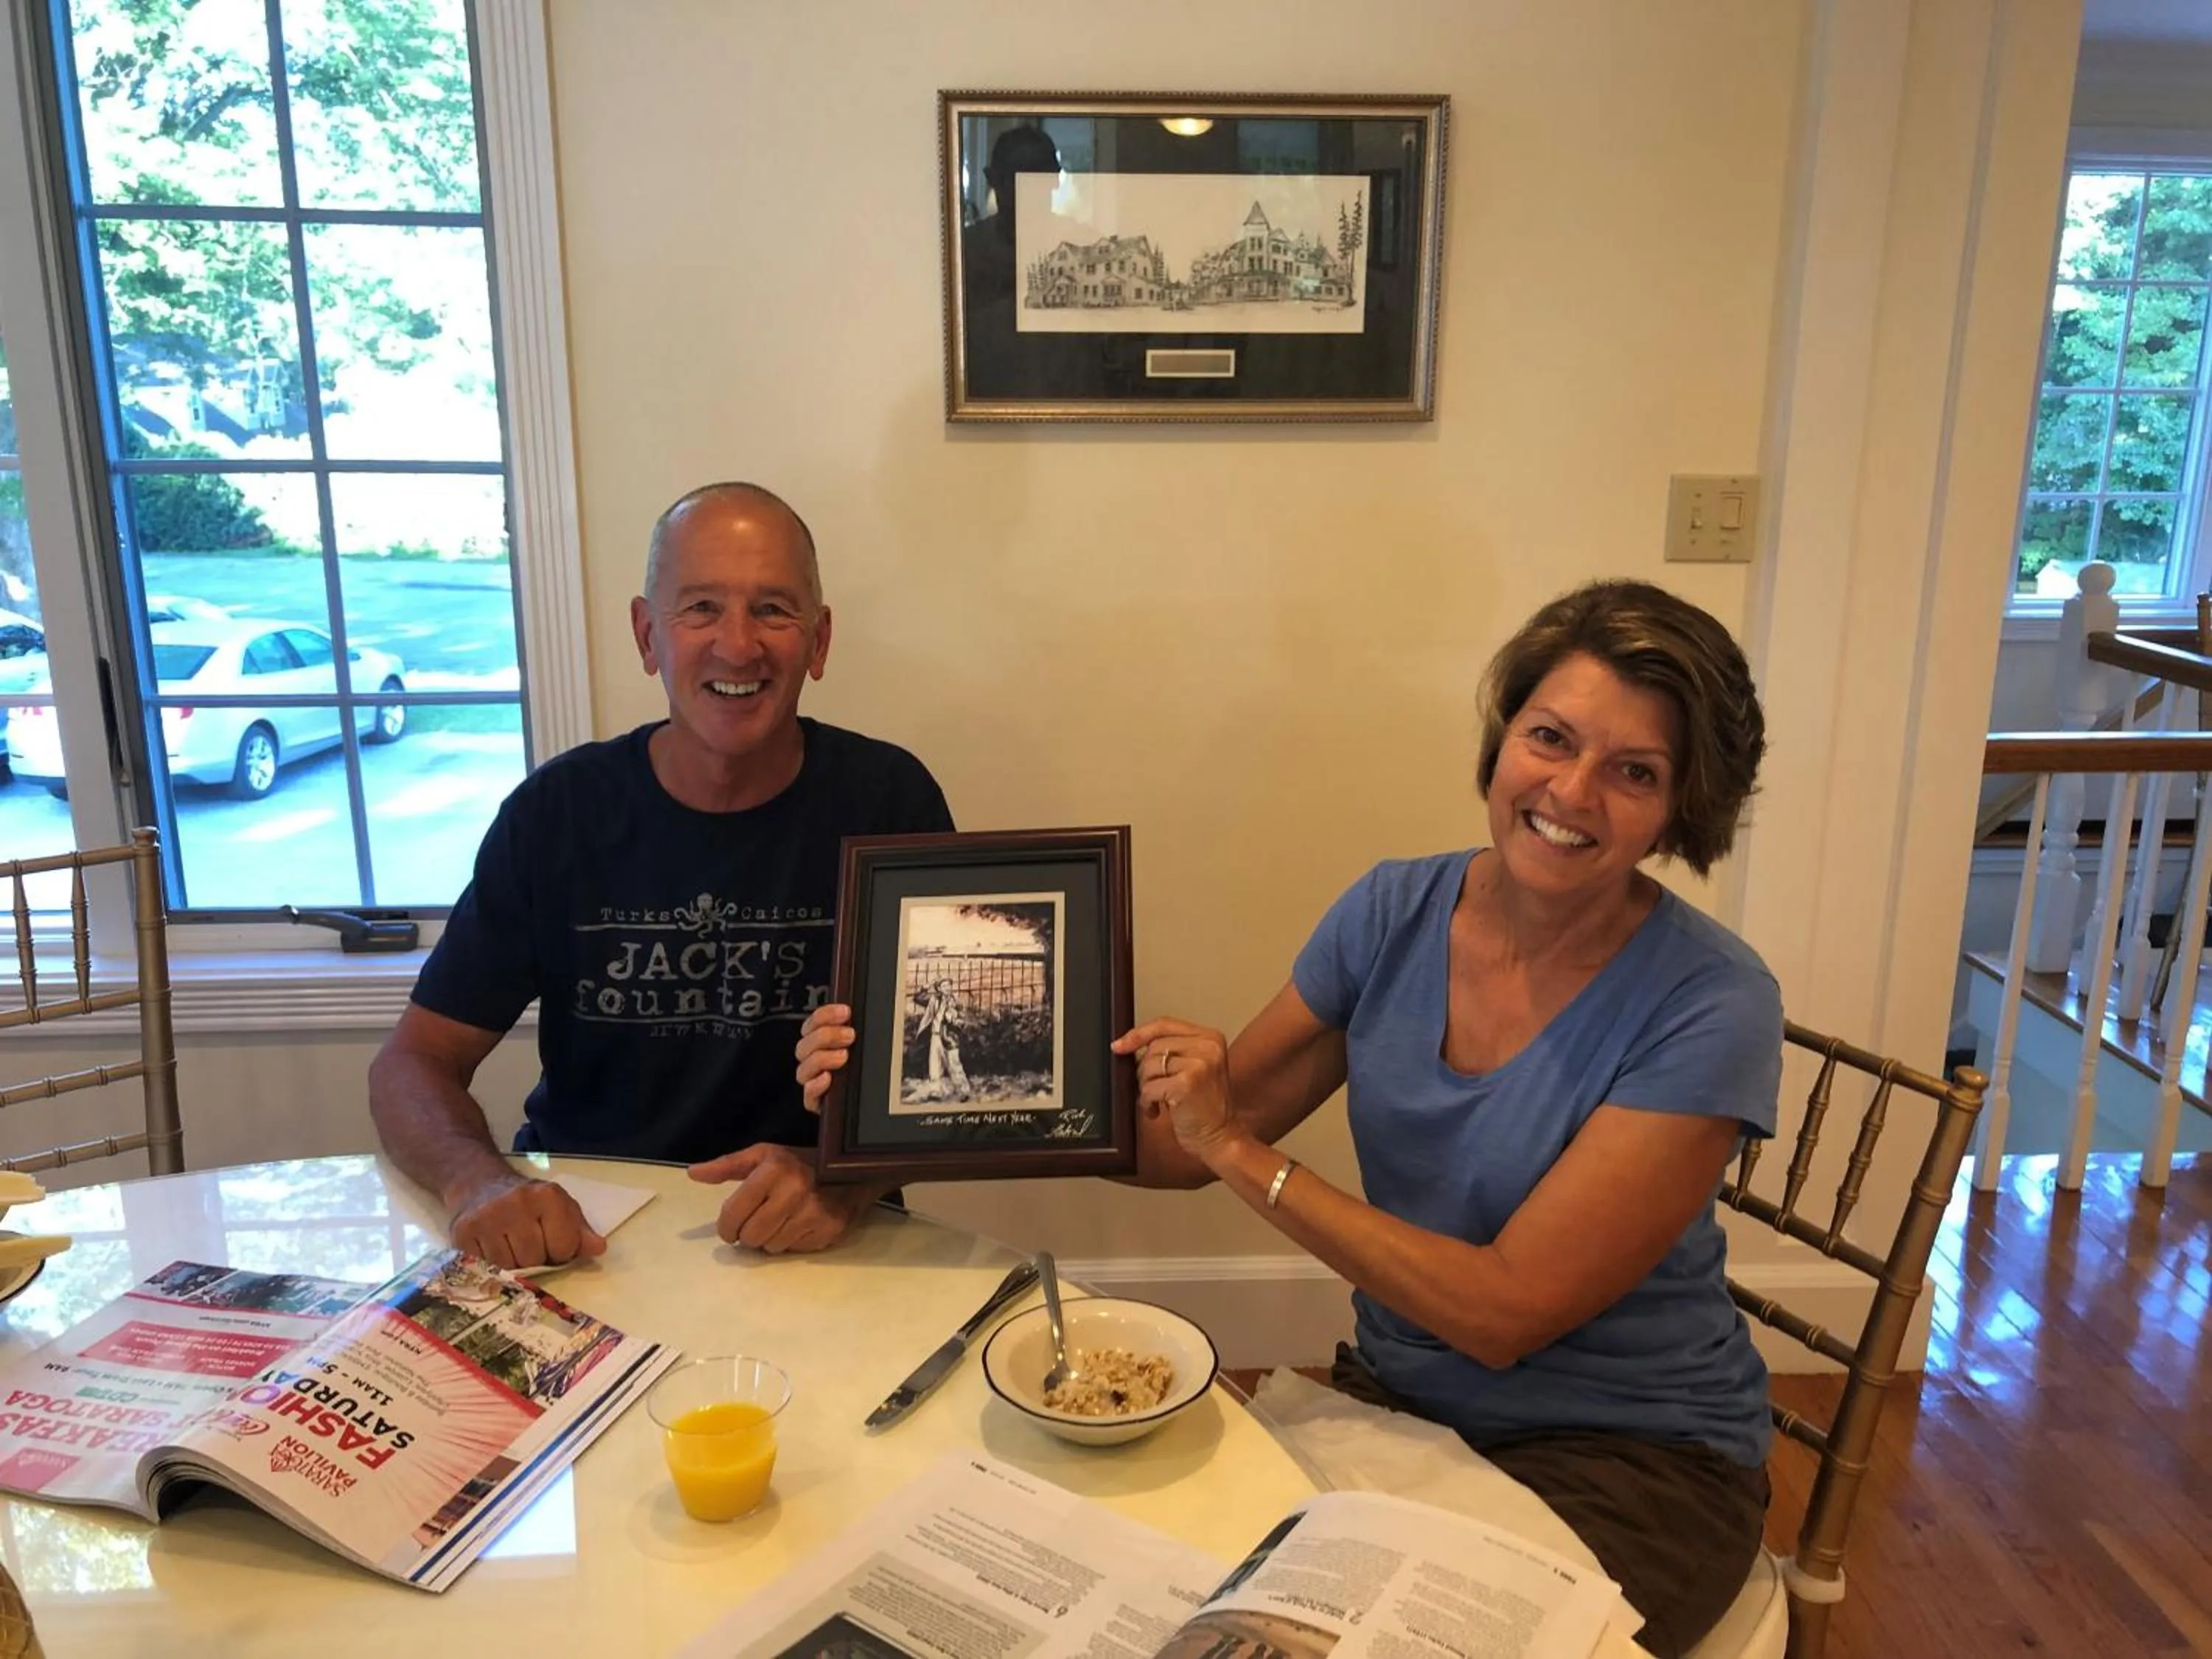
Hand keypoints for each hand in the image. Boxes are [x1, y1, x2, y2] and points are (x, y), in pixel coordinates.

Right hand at [448, 1173, 605, 1269]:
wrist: (479, 1184)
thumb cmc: (527, 1201)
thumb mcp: (559, 1207)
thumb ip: (580, 1230)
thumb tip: (598, 1249)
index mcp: (547, 1197)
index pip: (564, 1248)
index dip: (561, 1253)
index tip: (552, 1243)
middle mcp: (516, 1204)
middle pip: (533, 1260)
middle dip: (535, 1260)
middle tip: (528, 1245)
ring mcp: (486, 1219)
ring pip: (508, 1268)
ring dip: (512, 1266)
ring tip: (509, 1246)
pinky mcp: (462, 1234)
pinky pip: (483, 1268)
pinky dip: (489, 1265)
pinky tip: (491, 1248)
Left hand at [687, 1142, 872, 1253]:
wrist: (852, 1170)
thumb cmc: (799, 1163)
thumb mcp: (763, 1156)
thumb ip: (727, 1166)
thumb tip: (692, 1173)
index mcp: (773, 1170)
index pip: (733, 1214)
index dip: (726, 1226)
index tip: (730, 1226)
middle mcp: (794, 1192)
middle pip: (751, 1237)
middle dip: (748, 1234)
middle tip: (757, 1222)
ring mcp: (814, 1213)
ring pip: (771, 1248)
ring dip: (770, 1238)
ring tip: (781, 1221)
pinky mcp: (829, 1230)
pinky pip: (794, 1251)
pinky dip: (792, 1242)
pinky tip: (799, 1225)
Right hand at [796, 1002, 856, 1114]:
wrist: (873, 1101)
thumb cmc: (866, 1069)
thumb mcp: (862, 1045)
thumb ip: (853, 1029)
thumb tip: (854, 1013)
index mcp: (820, 1043)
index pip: (812, 1024)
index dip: (825, 1015)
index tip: (845, 1012)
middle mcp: (813, 1061)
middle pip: (804, 1045)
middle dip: (826, 1036)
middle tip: (849, 1035)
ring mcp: (813, 1082)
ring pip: (803, 1069)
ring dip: (822, 1059)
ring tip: (844, 1057)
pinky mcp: (816, 1102)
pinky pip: (808, 1095)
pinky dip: (816, 1085)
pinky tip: (828, 1078)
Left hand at [1112, 1018, 1239, 1162]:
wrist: (1221, 1137)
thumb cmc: (1204, 1107)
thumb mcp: (1196, 1068)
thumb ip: (1172, 1050)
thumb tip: (1129, 1043)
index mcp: (1211, 1038)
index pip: (1165, 1023)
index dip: (1138, 1034)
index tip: (1119, 1046)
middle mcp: (1208, 1047)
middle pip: (1154, 1046)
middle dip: (1146, 1071)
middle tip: (1157, 1089)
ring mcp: (1198, 1065)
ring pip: (1148, 1066)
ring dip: (1146, 1087)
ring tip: (1161, 1100)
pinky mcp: (1186, 1085)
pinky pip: (1148, 1088)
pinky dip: (1147, 1102)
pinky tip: (1159, 1111)